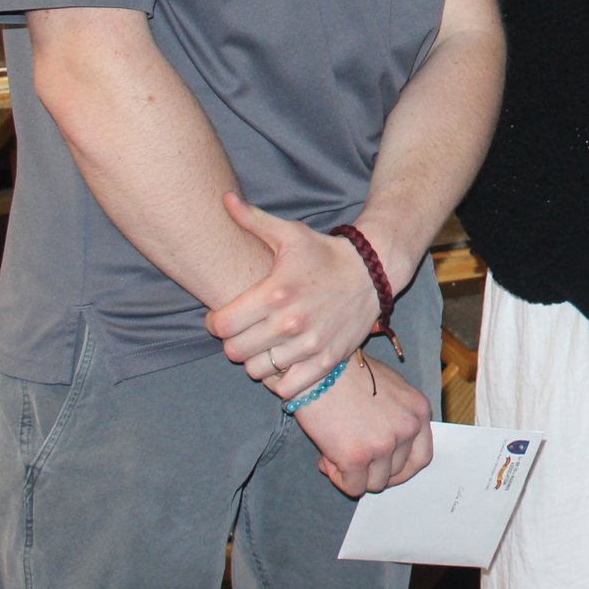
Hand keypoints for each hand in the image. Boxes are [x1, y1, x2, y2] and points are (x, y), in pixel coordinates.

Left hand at [205, 194, 383, 401]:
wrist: (373, 271)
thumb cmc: (324, 253)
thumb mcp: (290, 233)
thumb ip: (252, 219)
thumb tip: (223, 198)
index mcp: (275, 293)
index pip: (221, 326)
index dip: (215, 322)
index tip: (223, 317)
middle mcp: (290, 322)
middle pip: (235, 352)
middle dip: (234, 342)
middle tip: (245, 331)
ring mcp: (309, 345)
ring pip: (257, 372)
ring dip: (257, 361)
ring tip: (265, 346)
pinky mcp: (327, 361)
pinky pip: (287, 389)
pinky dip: (281, 381)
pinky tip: (284, 362)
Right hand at [292, 352, 432, 495]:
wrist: (318, 369)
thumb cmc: (347, 375)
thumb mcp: (389, 389)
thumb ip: (397, 417)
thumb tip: (388, 450)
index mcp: (419, 411)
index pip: (422, 458)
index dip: (402, 470)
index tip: (384, 470)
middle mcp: (407, 428)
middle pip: (398, 473)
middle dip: (374, 472)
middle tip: (352, 460)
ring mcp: (384, 444)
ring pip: (376, 483)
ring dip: (356, 475)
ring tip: (335, 454)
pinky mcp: (358, 458)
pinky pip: (354, 487)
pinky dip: (340, 479)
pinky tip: (326, 459)